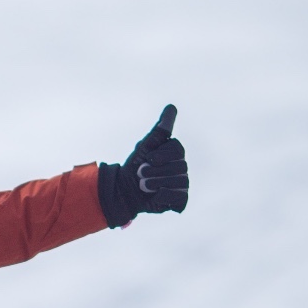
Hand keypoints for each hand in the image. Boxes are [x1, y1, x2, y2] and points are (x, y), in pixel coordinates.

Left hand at [98, 105, 188, 227]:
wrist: (125, 189)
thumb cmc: (136, 165)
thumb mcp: (147, 144)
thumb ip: (162, 128)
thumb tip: (172, 107)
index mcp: (176, 153)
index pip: (177, 150)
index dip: (160, 155)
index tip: (147, 157)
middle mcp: (182, 167)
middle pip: (178, 166)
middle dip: (154, 171)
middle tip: (141, 174)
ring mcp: (183, 184)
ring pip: (178, 182)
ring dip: (155, 183)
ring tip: (144, 185)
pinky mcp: (180, 200)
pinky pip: (179, 198)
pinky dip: (163, 196)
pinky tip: (154, 195)